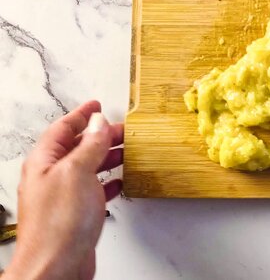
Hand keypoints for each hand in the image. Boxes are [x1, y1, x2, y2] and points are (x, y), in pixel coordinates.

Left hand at [5, 101, 123, 279]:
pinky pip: (94, 188)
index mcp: (45, 161)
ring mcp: (63, 195)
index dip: (82, 114)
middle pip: (77, 146)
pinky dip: (108, 181)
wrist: (55, 266)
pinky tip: (120, 181)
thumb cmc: (58, 224)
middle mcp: (51, 176)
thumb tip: (98, 123)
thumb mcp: (77, 172)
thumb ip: (89, 146)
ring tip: (127, 150)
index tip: (97, 104)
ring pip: (87, 167)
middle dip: (100, 135)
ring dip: (107, 156)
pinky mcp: (76, 213)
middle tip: (122, 128)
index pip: (63, 128)